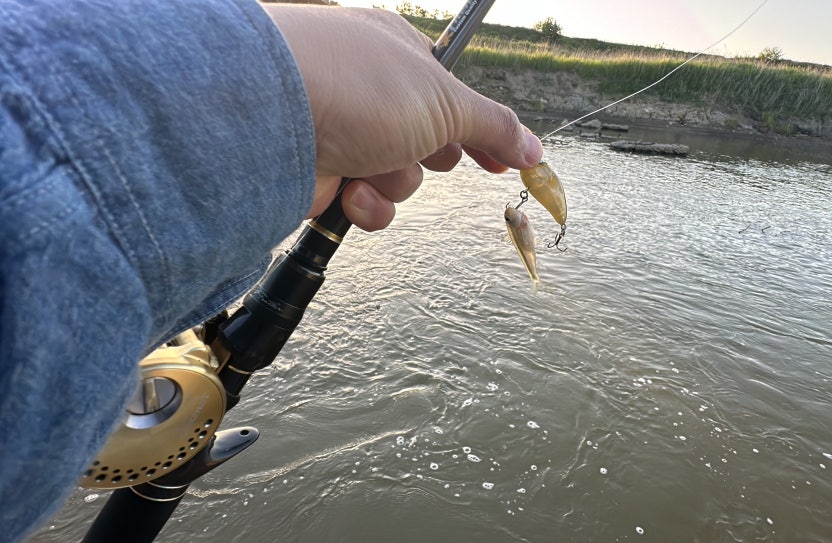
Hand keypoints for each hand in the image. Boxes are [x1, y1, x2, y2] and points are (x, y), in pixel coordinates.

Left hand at [263, 5, 543, 229]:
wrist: (271, 116)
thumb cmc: (359, 86)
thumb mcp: (445, 102)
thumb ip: (495, 126)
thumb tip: (535, 147)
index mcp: (398, 55)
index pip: (453, 96)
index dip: (481, 131)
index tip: (506, 161)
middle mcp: (369, 90)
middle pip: (428, 141)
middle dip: (430, 155)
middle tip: (423, 148)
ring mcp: (343, 131)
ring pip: (399, 176)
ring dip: (394, 180)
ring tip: (370, 162)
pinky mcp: (322, 173)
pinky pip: (367, 201)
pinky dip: (366, 202)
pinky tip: (350, 190)